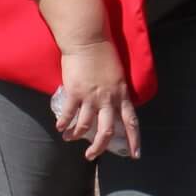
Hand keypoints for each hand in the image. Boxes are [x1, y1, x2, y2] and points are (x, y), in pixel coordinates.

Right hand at [50, 43, 139, 159]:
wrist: (88, 40)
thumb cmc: (103, 53)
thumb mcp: (117, 75)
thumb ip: (116, 92)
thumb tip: (111, 105)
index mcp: (122, 94)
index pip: (131, 121)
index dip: (134, 139)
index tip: (135, 154)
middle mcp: (108, 99)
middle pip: (106, 131)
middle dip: (99, 147)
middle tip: (92, 156)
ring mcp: (91, 97)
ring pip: (85, 126)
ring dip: (76, 136)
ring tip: (69, 138)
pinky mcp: (75, 92)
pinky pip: (69, 114)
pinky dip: (64, 123)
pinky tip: (60, 127)